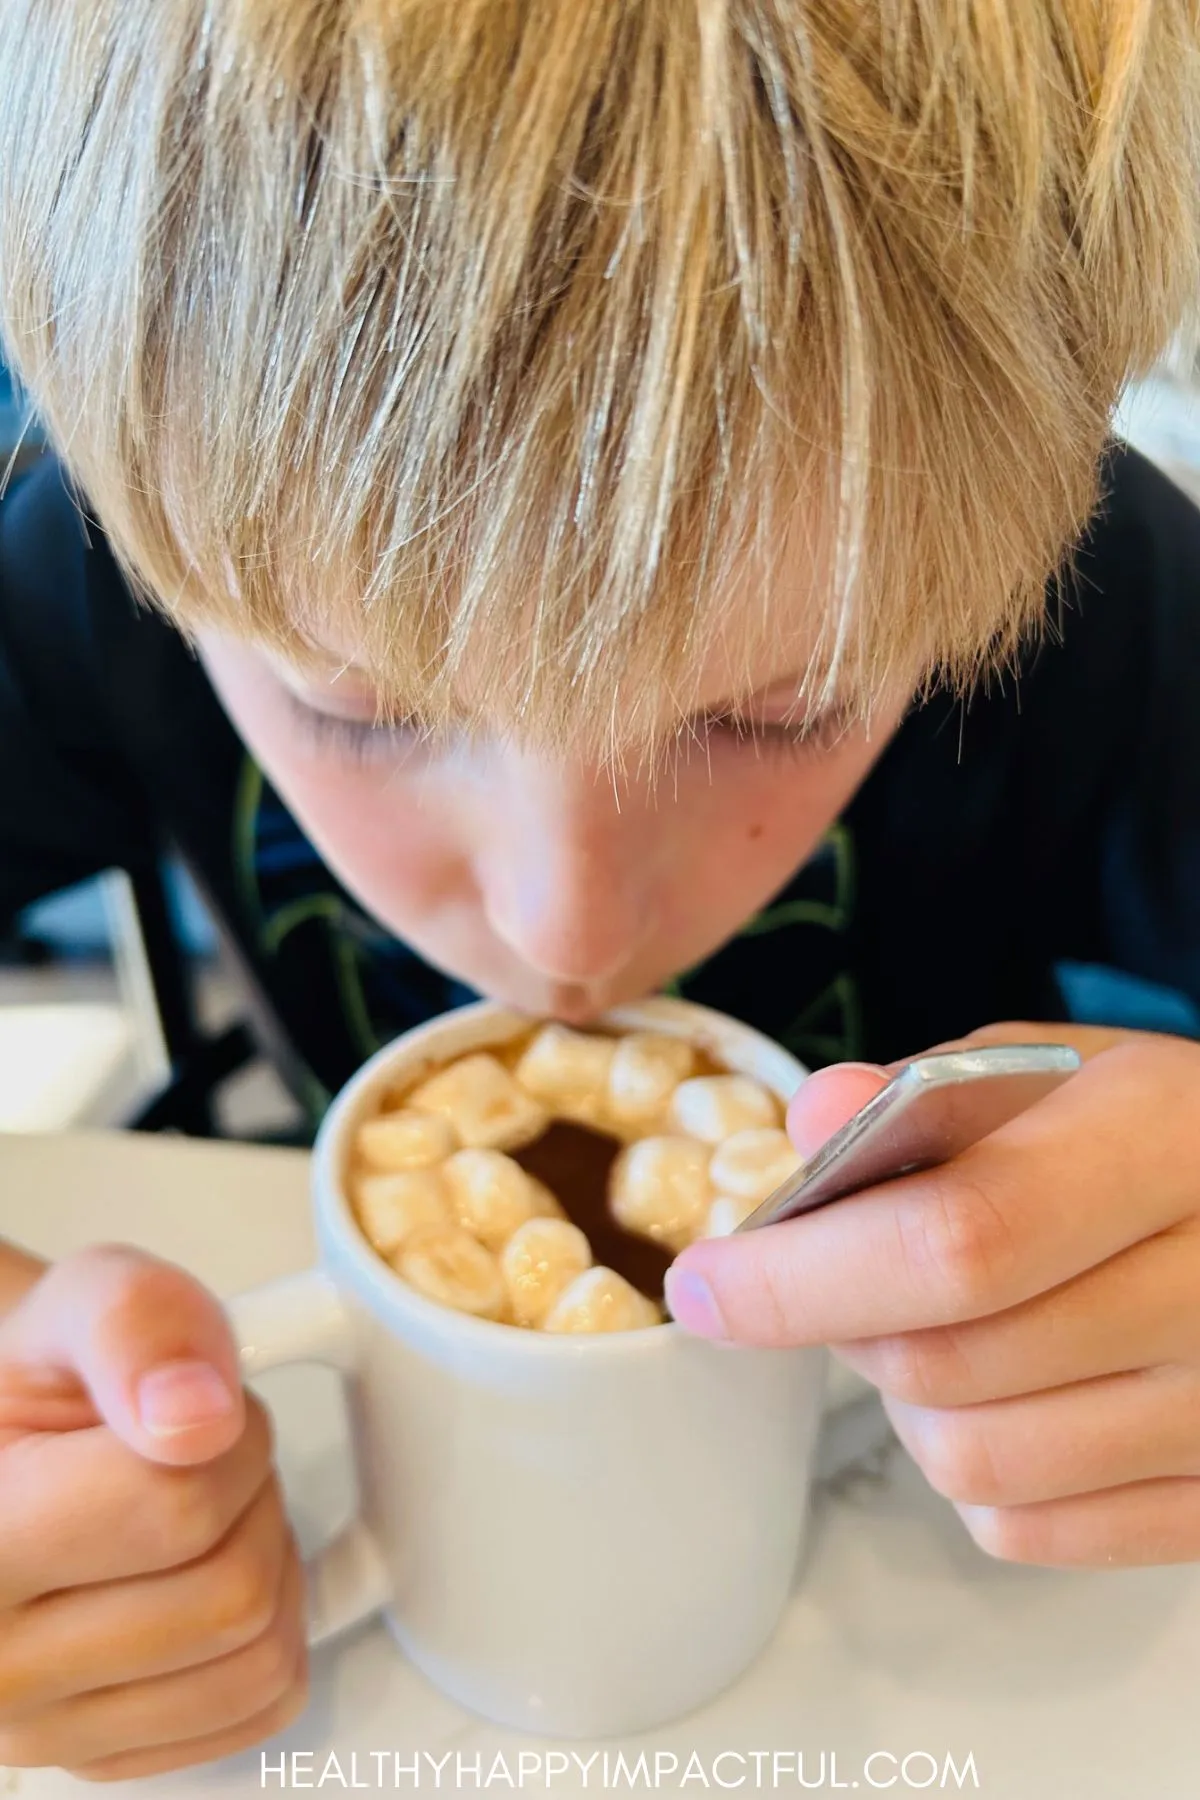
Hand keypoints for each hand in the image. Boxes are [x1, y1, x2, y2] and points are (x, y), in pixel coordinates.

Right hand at [0, 1244, 307, 1779]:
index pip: (175, 1509)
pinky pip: (258, 1707)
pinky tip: (203, 1572)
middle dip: (251, 1493)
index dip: (227, 1434)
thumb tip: (199, 1417)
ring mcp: (40, 1729)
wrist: (14, 1441)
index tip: (190, 1407)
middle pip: (228, 1592)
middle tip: (194, 1454)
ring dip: (264, 1560)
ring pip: (256, 1658)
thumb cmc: (37, 1379)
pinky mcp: (98, 1756)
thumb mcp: (80, 1301)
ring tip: (196, 1507)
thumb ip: (138, 1327)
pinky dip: (268, 1629)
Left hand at [666, 1024, 1199, 1567]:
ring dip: (907, 1401)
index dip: (807, 1276)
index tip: (704, 1284)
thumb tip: (809, 1122)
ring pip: (975, 1467)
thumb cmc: (1169, 1137)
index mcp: (1167, 1148)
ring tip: (935, 1327)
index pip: (959, 1243)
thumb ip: (934, 1091)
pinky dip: (977, 1473)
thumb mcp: (1068, 1069)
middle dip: (844, 1324)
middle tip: (840, 1276)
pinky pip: (1030, 1532)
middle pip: (948, 1365)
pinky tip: (1006, 1391)